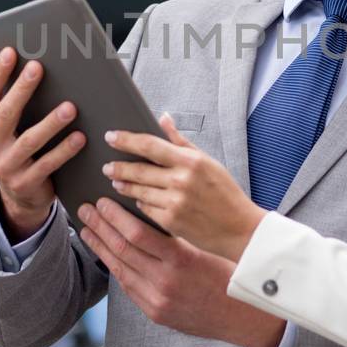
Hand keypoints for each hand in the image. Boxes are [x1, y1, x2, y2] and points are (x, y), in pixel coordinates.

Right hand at [0, 48, 85, 237]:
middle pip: (5, 114)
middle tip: (39, 67)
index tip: (10, 51)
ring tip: (70, 106)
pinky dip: (64, 150)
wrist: (21, 194)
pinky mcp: (25, 184)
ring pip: (29, 141)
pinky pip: (47, 164)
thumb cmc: (12, 144)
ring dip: (51, 123)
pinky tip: (80, 137)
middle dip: (21, 89)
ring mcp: (4, 168)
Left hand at [78, 197, 285, 346]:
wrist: (243, 317)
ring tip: (87, 229)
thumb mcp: (207, 248)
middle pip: (122, 250)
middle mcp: (165, 282)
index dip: (115, 216)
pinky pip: (129, 287)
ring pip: (119, 269)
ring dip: (100, 247)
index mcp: (181, 261)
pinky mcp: (156, 314)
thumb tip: (150, 210)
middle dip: (100, 227)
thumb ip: (178, 235)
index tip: (102, 202)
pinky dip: (115, 267)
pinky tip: (106, 254)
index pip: (137, 234)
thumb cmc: (230, 274)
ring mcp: (158, 301)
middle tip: (85, 210)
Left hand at [102, 114, 266, 261]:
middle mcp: (181, 180)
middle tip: (107, 166)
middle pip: (138, 169)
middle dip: (118, 167)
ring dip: (124, 185)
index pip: (150, 145)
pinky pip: (145, 208)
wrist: (239, 228)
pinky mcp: (170, 221)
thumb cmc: (225, 193)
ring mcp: (174, 202)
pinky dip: (140, 202)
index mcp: (191, 161)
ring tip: (117, 181)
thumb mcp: (207, 161)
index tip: (111, 136)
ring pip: (138, 190)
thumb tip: (163, 118)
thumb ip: (181, 141)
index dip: (126, 139)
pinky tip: (137, 199)